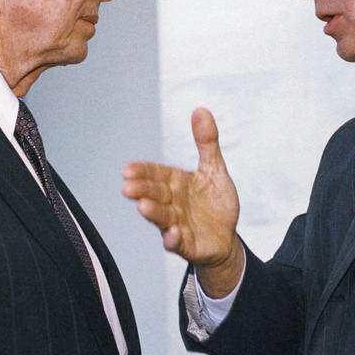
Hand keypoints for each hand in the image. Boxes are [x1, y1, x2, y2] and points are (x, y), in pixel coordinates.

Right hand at [122, 107, 242, 296]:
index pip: (156, 175)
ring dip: (152, 212)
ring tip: (142, 206)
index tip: (128, 169)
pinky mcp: (186, 244)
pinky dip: (173, 239)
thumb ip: (206, 142)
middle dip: (142, 190)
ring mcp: (177, 224)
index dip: (143, 172)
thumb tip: (200, 109)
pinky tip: (172, 234)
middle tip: (128, 187)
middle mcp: (172, 203)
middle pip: (154, 195)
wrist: (226, 237)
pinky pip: (178, 243)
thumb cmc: (214, 202)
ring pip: (162, 218)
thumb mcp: (214, 169)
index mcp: (176, 183)